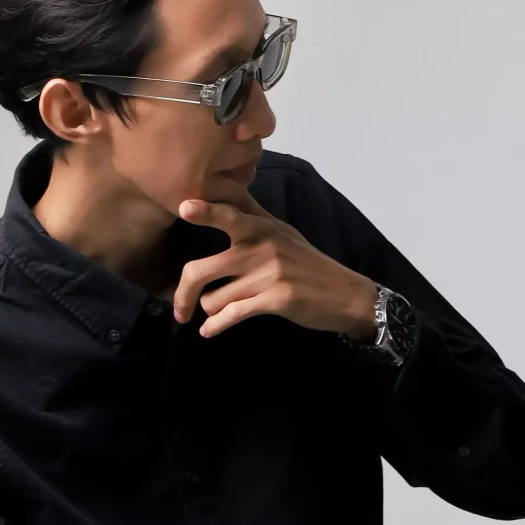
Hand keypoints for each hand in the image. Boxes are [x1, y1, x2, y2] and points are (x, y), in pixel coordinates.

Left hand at [173, 195, 379, 339]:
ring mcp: (268, 275)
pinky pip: (233, 315)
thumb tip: (226, 192)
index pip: (227, 214)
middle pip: (201, 270)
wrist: (345, 294)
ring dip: (210, 311)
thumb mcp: (282, 232)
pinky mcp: (275, 300)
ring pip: (214, 298)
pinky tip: (209, 332)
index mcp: (260, 228)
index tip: (182, 209)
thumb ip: (251, 215)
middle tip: (179, 308)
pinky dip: (217, 326)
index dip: (204, 211)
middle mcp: (261, 248)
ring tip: (215, 315)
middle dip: (183, 294)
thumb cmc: (308, 263)